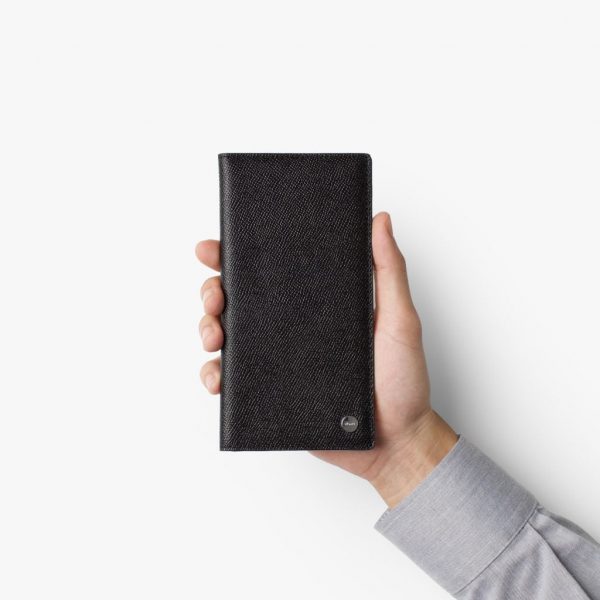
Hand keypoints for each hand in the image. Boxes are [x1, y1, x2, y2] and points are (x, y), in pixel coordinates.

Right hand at [196, 212, 456, 507]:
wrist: (395, 442)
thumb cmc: (403, 383)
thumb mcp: (400, 319)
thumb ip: (390, 270)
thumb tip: (379, 220)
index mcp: (317, 306)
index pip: (271, 273)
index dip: (238, 258)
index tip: (216, 247)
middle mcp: (292, 330)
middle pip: (239, 301)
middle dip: (213, 291)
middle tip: (215, 295)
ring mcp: (279, 362)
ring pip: (227, 338)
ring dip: (208, 329)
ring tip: (214, 335)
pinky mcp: (271, 394)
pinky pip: (231, 382)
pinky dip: (214, 376)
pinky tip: (218, 376)